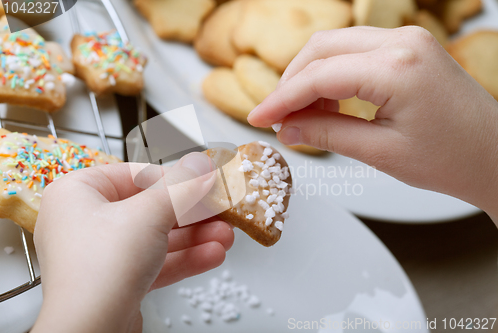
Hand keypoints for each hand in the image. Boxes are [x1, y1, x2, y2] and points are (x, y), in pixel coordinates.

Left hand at [31, 153, 233, 332]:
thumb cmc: (100, 268)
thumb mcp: (149, 214)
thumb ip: (180, 186)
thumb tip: (201, 164)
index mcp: (78, 193)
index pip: (136, 174)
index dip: (176, 177)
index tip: (205, 178)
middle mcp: (85, 221)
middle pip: (151, 208)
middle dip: (193, 212)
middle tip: (221, 208)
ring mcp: (101, 254)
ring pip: (157, 237)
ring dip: (195, 237)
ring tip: (226, 235)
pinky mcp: (116, 281)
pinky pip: (155, 262)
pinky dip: (184, 258)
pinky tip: (212, 255)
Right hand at [248, 26, 497, 220]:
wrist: (495, 157)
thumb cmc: (452, 158)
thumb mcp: (381, 153)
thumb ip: (327, 135)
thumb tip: (287, 130)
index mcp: (398, 67)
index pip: (319, 75)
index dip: (281, 99)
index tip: (259, 119)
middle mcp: (402, 42)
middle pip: (321, 49)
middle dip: (291, 83)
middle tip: (277, 118)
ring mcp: (407, 40)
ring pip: (336, 47)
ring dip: (311, 79)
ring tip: (302, 117)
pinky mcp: (408, 48)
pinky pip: (356, 52)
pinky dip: (333, 75)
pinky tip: (328, 104)